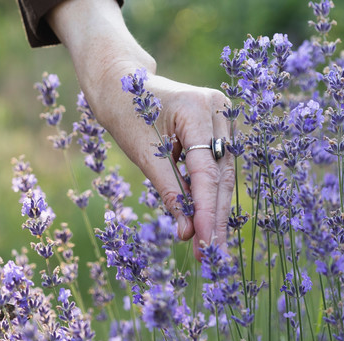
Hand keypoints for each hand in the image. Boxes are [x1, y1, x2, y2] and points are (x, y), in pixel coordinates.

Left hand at [49, 0, 233, 258]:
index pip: (208, 171)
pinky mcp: (218, 126)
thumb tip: (185, 232)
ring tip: (208, 246)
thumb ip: (168, 191)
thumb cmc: (125, 111)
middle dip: (214, 217)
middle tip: (209, 255)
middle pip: (222, 175)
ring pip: (223, 174)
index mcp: (199, 109)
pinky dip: (210, 193)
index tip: (202, 243)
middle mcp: (219, 110)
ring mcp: (223, 116)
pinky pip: (217, 166)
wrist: (120, 81)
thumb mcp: (143, 153)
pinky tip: (207, 222)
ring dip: (215, 210)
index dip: (207, 211)